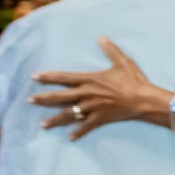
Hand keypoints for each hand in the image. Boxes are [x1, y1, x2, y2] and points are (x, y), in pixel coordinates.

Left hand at [29, 37, 168, 138]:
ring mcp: (93, 107)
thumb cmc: (134, 80)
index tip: (34, 77)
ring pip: (69, 114)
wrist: (144, 100)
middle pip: (60, 97)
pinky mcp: (101, 118)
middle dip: (43, 99)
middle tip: (29, 101)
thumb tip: (101, 37)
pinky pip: (86, 126)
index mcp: (90, 79)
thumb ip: (110, 50)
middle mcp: (87, 94)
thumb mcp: (123, 62)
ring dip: (54, 120)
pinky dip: (78, 132)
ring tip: (42, 124)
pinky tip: (69, 137)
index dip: (48, 77)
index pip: (64, 77)